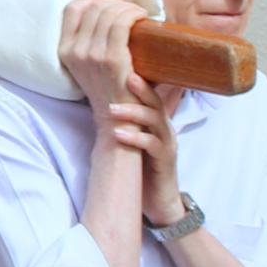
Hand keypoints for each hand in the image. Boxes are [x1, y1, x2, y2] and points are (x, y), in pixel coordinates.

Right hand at [57, 0, 146, 122]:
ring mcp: (92, 55)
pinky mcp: (112, 59)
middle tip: (130, 9)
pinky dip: (134, 15)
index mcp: (64, 50)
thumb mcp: (87, 64)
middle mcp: (74, 51)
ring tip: (138, 13)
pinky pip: (122, 24)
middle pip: (94, 7)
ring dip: (127, 7)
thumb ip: (88, 41)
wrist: (117, 120)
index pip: (72, 9)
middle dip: (115, 2)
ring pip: (110, 13)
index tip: (108, 3)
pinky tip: (143, 17)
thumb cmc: (108, 89)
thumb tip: (106, 10)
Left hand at [107, 79, 188, 223]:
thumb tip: (99, 101)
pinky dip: (136, 138)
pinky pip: (154, 145)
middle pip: (156, 101)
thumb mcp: (131, 138)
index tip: (123, 64)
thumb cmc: (141, 167)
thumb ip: (123, 121)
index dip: (139, 79)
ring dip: (134, 112)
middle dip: (141, 88)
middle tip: (125, 75)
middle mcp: (164, 128)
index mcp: (155, 120)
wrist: (159, 202)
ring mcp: (167, 143)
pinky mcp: (165, 161)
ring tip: (112, 109)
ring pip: (156, 120)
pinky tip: (119, 134)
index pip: (150, 94)